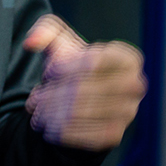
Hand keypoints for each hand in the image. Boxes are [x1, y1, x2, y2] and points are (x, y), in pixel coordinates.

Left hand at [22, 15, 146, 151]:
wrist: (82, 101)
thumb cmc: (74, 67)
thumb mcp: (60, 42)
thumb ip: (45, 31)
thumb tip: (31, 42)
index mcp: (126, 57)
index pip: (94, 61)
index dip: (66, 68)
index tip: (48, 72)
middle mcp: (134, 84)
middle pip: (84, 90)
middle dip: (52, 95)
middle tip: (34, 99)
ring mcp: (128, 111)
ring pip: (82, 113)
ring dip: (52, 114)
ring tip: (37, 113)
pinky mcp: (116, 134)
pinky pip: (86, 135)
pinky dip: (63, 132)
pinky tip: (49, 128)